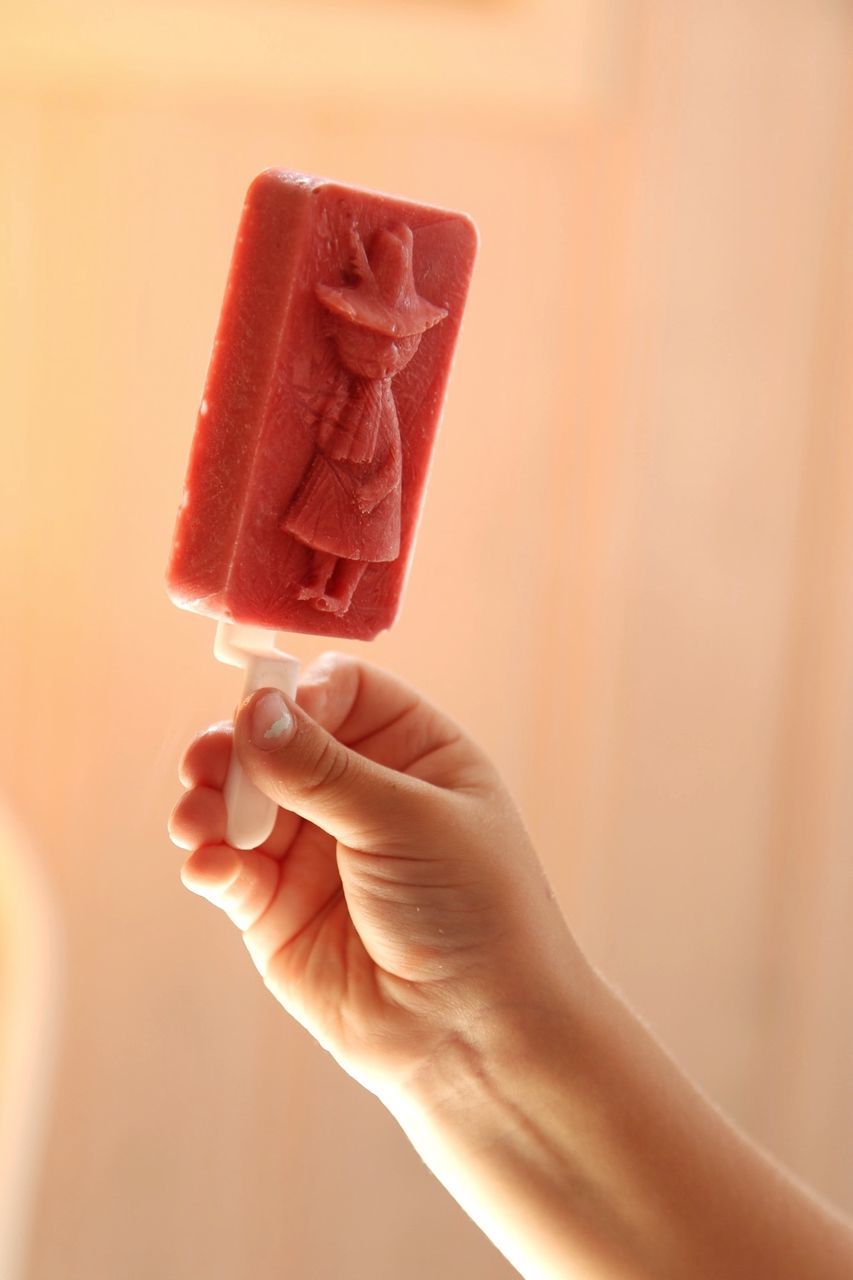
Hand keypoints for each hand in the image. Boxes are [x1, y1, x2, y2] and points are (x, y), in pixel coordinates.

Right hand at [168, 654, 581, 1099]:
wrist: (478, 1038)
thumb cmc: (473, 912)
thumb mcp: (406, 821)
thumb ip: (323, 768)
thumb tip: (254, 709)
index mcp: (413, 753)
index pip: (342, 692)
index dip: (301, 693)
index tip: (273, 712)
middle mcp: (360, 796)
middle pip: (277, 741)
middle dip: (235, 748)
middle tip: (209, 763)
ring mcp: (315, 853)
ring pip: (241, 803)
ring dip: (209, 803)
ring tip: (199, 819)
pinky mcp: (278, 911)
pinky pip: (229, 869)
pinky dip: (210, 861)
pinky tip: (209, 866)